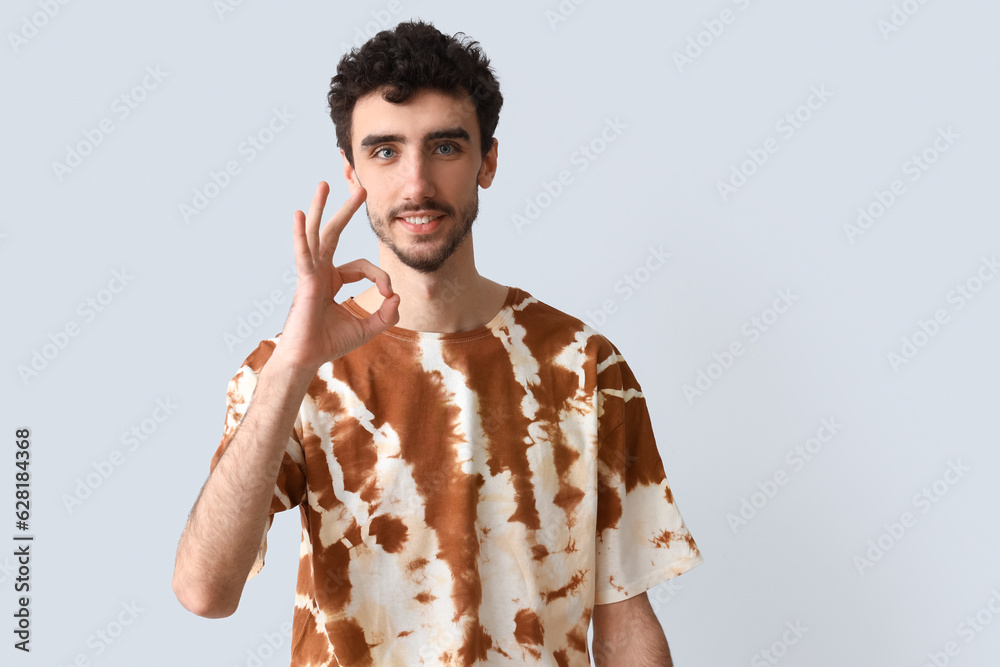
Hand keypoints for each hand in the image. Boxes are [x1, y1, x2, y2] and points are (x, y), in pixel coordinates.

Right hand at [274, 181, 398, 370]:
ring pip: (318, 235)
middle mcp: (321, 271)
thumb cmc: (330, 343)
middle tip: (360, 188)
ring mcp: (311, 274)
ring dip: (323, 209)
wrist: (307, 359)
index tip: (388, 296)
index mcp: (333, 279)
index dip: (381, 278)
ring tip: (324, 185)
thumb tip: (397, 297)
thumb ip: (386, 315)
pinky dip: (301, 235)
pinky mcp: (305, 282)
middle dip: (347, 211)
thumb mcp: (367, 328)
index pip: (363, 267)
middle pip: (335, 234)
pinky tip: (300, 215)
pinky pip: (304, 254)